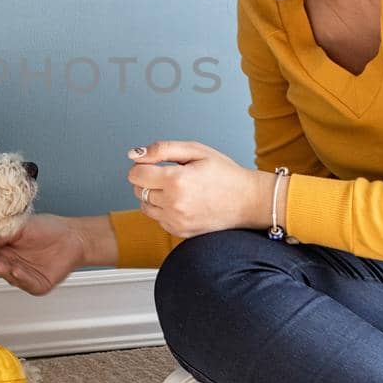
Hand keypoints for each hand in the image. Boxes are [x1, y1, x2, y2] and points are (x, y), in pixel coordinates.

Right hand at [0, 213, 89, 295]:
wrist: (74, 237)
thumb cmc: (49, 229)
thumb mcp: (21, 226)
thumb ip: (2, 232)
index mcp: (4, 248)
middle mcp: (11, 262)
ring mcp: (22, 275)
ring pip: (7, 275)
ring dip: (1, 270)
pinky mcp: (36, 284)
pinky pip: (25, 282)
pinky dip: (20, 277)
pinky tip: (15, 271)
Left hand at [127, 140, 274, 237]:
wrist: (249, 201)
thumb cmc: (225, 173)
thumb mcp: (196, 151)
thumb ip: (162, 150)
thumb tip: (134, 154)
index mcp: (176, 180)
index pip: (135, 174)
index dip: (142, 165)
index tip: (155, 163)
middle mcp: (174, 204)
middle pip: (137, 190)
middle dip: (147, 179)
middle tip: (169, 174)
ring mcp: (176, 221)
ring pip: (144, 206)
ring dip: (153, 195)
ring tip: (176, 188)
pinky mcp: (180, 232)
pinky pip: (158, 219)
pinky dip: (163, 210)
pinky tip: (182, 202)